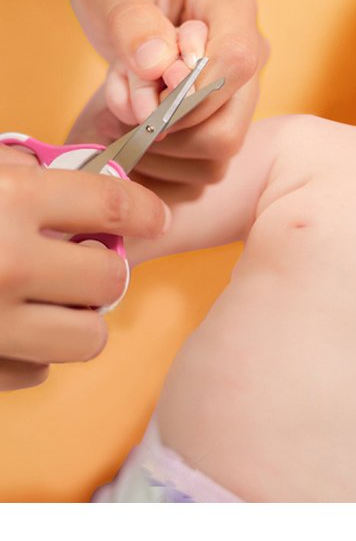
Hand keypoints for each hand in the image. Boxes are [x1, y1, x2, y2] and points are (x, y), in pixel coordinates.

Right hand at [0, 144, 169, 390]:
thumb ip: (25, 171)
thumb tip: (76, 173)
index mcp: (11, 201)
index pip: (113, 204)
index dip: (145, 210)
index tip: (156, 218)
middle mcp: (10, 264)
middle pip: (111, 277)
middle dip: (104, 268)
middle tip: (81, 261)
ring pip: (89, 335)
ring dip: (77, 318)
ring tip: (48, 300)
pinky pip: (38, 370)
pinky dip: (31, 352)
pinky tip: (9, 327)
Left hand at [67, 0, 267, 186]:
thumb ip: (132, 22)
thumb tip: (159, 68)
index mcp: (233, 7)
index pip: (237, 63)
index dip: (189, 91)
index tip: (145, 86)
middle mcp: (250, 53)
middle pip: (229, 126)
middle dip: (166, 125)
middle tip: (123, 97)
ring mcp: (239, 93)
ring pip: (214, 153)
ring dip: (155, 140)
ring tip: (123, 99)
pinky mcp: (221, 119)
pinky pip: (196, 163)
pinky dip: (155, 153)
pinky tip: (132, 117)